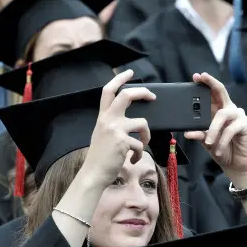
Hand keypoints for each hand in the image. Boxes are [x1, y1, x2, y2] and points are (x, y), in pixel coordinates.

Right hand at [80, 69, 154, 188]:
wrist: (94, 174)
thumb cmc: (100, 157)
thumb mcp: (102, 134)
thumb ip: (112, 124)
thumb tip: (131, 120)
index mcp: (102, 117)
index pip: (109, 91)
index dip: (120, 79)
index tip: (130, 72)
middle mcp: (108, 120)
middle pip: (126, 95)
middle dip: (143, 92)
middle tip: (152, 97)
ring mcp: (115, 130)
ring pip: (142, 123)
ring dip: (147, 135)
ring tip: (142, 145)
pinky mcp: (123, 142)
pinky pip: (140, 144)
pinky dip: (139, 153)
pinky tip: (133, 159)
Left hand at [184, 72, 246, 179]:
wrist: (236, 165)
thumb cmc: (222, 150)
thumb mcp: (207, 142)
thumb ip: (199, 134)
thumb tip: (187, 132)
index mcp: (219, 111)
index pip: (212, 94)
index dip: (206, 83)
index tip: (197, 76)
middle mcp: (229, 110)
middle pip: (221, 92)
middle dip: (210, 84)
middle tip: (201, 78)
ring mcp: (239, 116)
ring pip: (222, 115)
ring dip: (213, 130)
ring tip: (209, 142)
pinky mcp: (246, 124)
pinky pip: (231, 129)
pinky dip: (222, 140)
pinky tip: (218, 149)